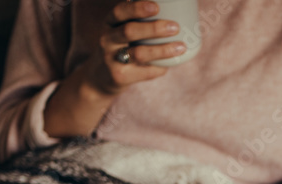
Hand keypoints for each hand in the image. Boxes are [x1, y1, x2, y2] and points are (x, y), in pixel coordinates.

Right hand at [44, 1, 187, 137]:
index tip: (156, 7)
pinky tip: (169, 65)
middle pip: (130, 31)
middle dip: (154, 28)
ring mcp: (111, 59)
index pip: (120, 11)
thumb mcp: (121, 32)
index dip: (137, 8)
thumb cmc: (121, 48)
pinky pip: (145, 72)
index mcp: (109, 24)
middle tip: (175, 27)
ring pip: (139, 53)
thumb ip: (138, 23)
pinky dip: (159, 68)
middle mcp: (107, 39)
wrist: (101, 78)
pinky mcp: (119, 77)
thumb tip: (174, 14)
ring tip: (181, 46)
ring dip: (162, 50)